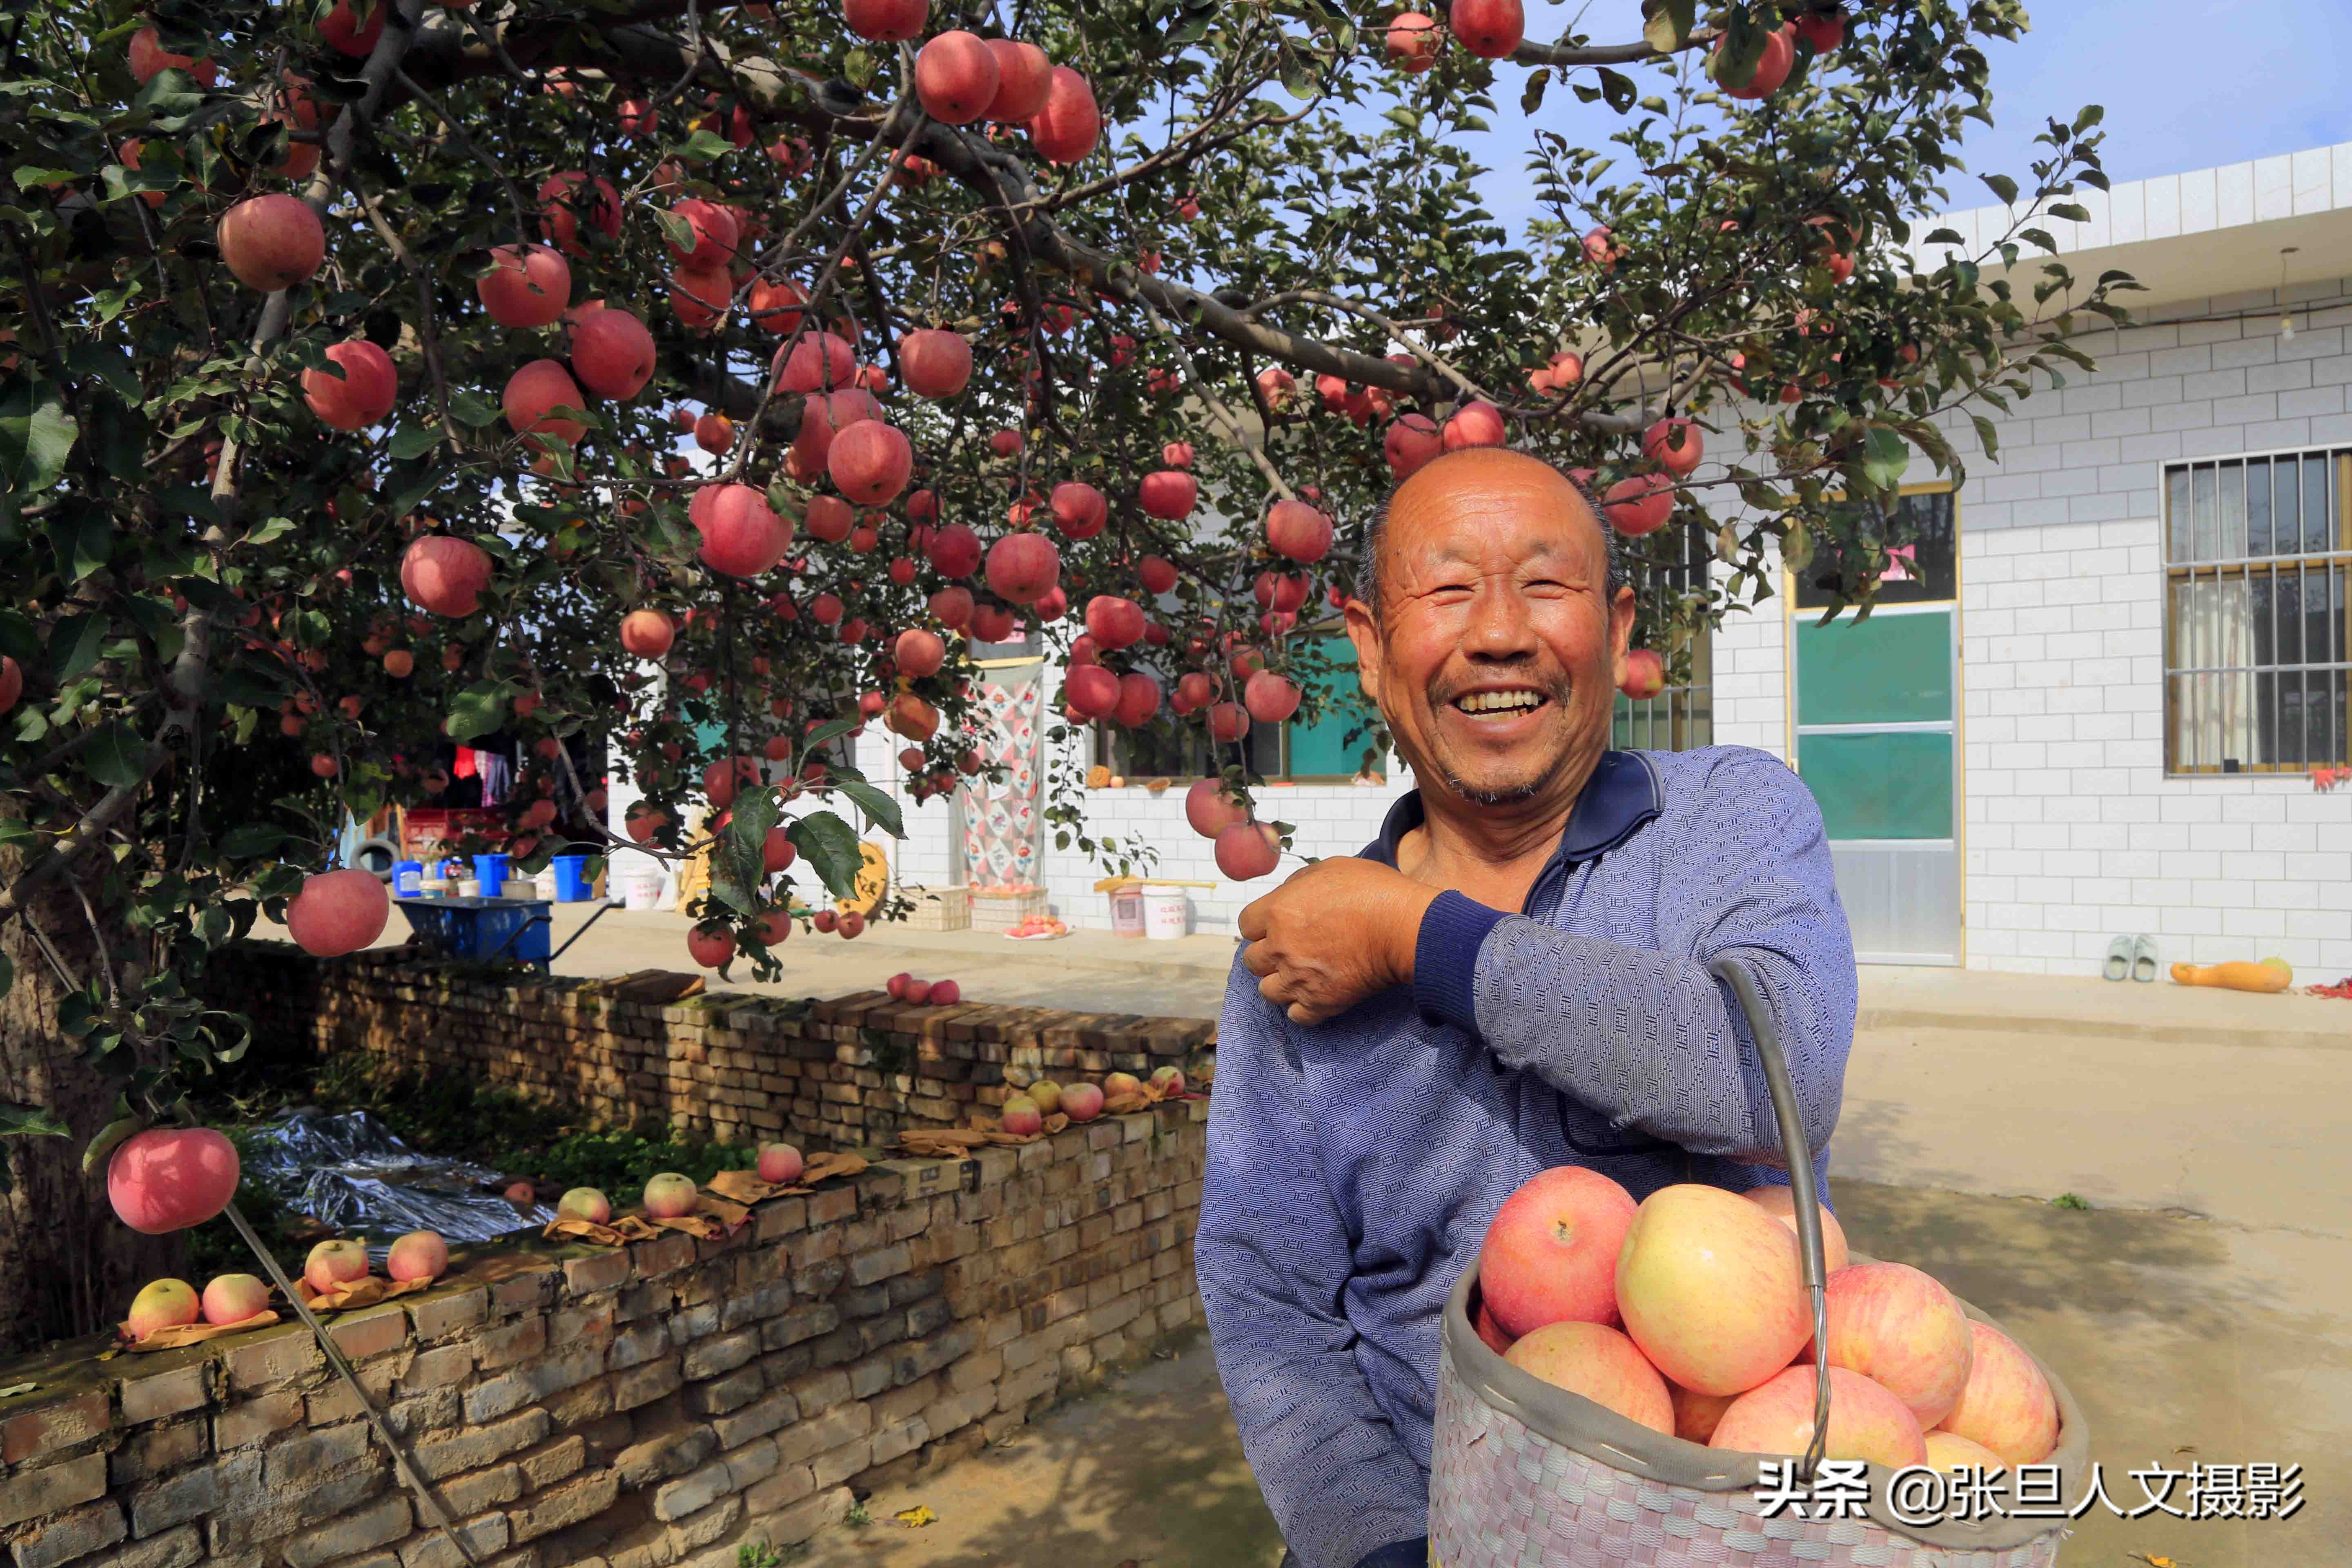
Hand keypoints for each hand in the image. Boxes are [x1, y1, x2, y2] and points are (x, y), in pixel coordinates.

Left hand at [1237, 858, 1437, 1024]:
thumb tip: (1287, 896)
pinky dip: (1302, 1007)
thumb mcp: (1329, 869)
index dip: (1261, 925)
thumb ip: (1298, 885)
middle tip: (1291, 949)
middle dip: (1268, 954)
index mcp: (1277, 912)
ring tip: (1301, 975)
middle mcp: (1280, 948)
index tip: (1277, 925)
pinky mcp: (1319, 1003)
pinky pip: (1295, 1015)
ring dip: (1281, 983)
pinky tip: (1315, 994)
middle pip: (1252, 960)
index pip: (1246, 925)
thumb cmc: (1372, 891)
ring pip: (1267, 991)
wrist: (1403, 927)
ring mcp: (1297, 979)